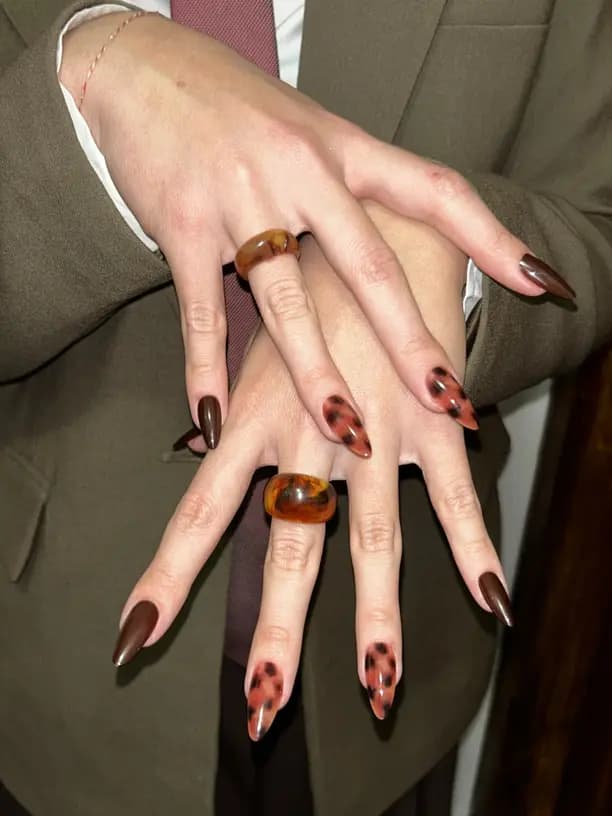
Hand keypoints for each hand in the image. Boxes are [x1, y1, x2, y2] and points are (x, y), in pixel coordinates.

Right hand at [60, 13, 570, 448]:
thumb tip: (383, 257)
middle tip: (446, 400)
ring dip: (318, 375)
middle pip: (369, 269)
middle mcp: (302, 173)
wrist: (143, 69)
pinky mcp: (182, 226)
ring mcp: (242, 199)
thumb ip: (348, 189)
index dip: (489, 237)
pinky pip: (200, 313)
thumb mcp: (308, 131)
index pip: (433, 190)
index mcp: (343, 149)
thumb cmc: (237, 108)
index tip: (536, 283)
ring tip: (347, 432)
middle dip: (411, 342)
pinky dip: (206, 370)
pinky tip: (214, 416)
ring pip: (288, 303)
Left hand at [111, 205, 511, 737]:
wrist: (371, 235)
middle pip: (288, 545)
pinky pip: (453, 491)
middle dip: (279, 629)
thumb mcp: (252, 353)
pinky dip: (471, 545)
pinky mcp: (429, 417)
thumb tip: (194, 455)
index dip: (167, 577)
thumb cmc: (303, 302)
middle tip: (263, 707)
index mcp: (250, 419)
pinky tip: (489, 599)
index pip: (199, 512)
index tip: (134, 639)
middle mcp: (306, 433)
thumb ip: (229, 417)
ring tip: (378, 688)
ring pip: (371, 534)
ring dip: (376, 613)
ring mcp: (372, 429)